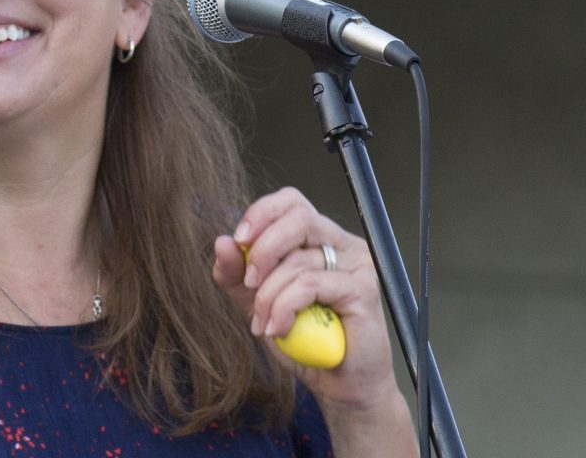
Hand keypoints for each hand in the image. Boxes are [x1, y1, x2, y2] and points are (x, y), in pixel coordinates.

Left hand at [212, 187, 399, 410]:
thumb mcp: (258, 302)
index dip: (262, 213)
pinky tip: (278, 328)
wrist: (337, 384)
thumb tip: (222, 242)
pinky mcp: (363, 289)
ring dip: (269, 295)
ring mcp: (357, 264)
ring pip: (299, 260)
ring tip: (262, 323)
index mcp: (319, 238)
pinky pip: (311, 284)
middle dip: (263, 250)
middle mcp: (341, 243)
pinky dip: (285, 306)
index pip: (291, 201)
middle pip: (298, 218)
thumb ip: (238, 275)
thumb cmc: (303, 338)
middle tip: (249, 284)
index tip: (239, 239)